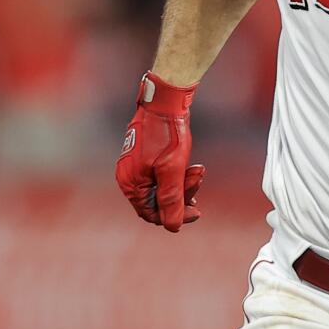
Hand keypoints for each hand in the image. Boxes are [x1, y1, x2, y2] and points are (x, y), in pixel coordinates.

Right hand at [114, 72, 204, 231]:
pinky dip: (178, 174)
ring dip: (183, 183)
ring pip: (163, 187)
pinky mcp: (146, 157)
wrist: (164, 101)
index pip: (152, 214)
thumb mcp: (172, 170)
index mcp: (131, 184)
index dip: (175, 216)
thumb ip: (171, 199)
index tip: (197, 211)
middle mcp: (129, 177)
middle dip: (182, 194)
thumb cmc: (166, 133)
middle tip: (198, 178)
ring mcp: (136, 167)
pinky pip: (163, 175)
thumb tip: (173, 226)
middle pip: (158, 202)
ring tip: (198, 170)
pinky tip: (193, 167)